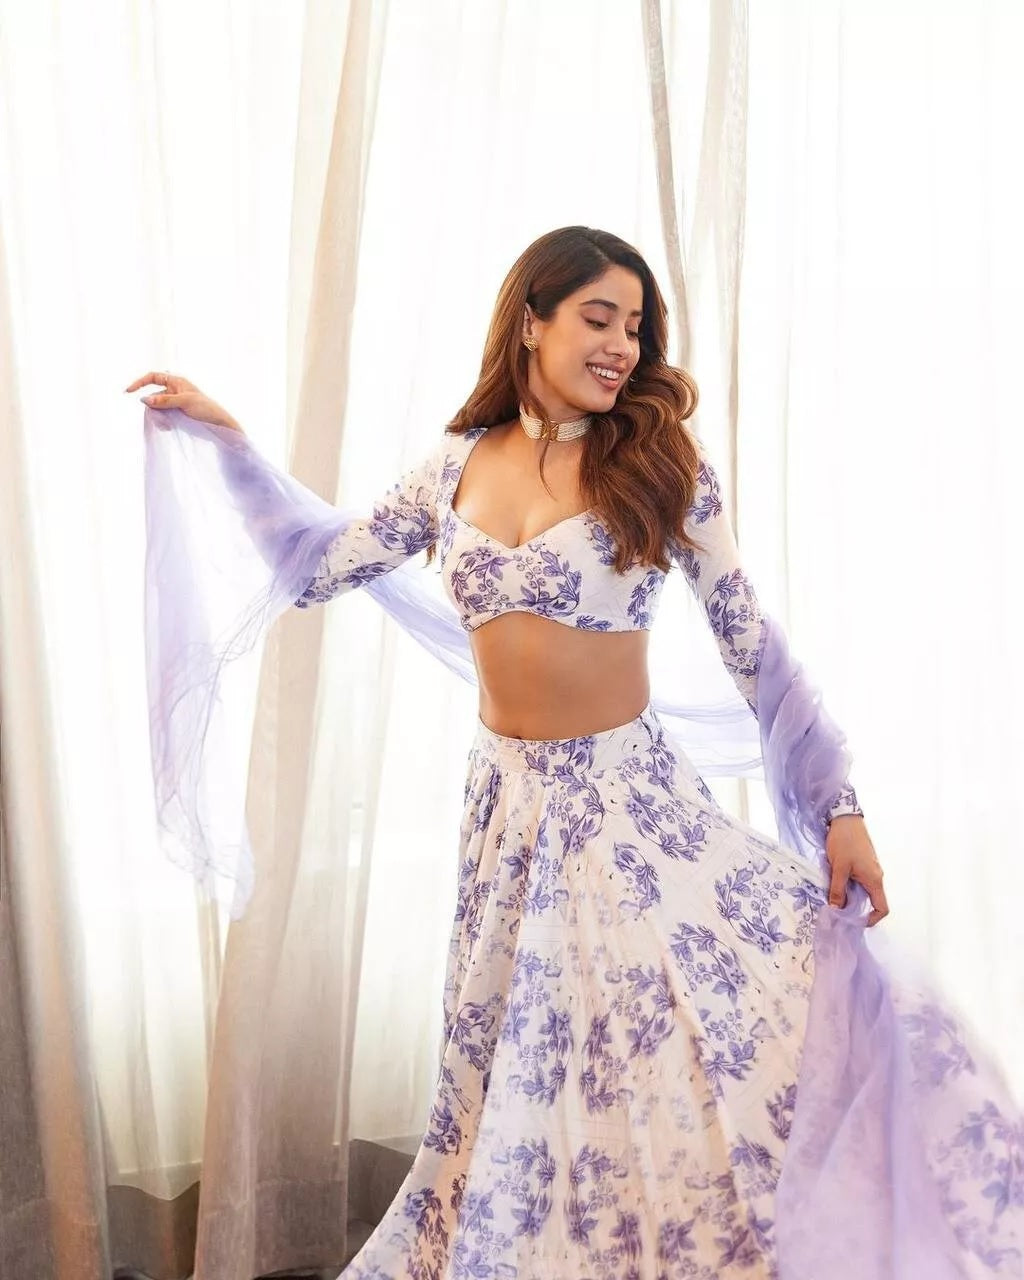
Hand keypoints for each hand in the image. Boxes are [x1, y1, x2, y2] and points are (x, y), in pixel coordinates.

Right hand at [124, 371, 243, 433]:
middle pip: (153, 395)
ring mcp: (174, 403)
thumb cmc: (206, 409)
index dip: (140, 382)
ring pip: (156, 408)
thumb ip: (165, 400)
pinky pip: (162, 416)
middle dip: (152, 406)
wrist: (219, 425)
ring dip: (157, 416)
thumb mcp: (185, 402)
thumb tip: (144, 399)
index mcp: (177, 381)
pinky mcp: (176, 414)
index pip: (153, 377)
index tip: (129, 392)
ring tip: (166, 425)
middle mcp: (174, 390)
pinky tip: (168, 428)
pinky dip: (162, 422)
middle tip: (158, 417)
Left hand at [825, 814, 888, 926]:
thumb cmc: (844, 842)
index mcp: (874, 880)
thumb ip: (837, 889)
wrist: (845, 818)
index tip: (855, 922)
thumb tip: (835, 909)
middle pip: (872, 900)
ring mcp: (871, 869)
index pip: (882, 908)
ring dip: (851, 896)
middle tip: (838, 912)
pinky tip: (835, 884)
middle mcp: (876, 876)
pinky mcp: (864, 863)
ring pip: (864, 890)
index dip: (872, 919)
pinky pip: (860, 881)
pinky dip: (850, 886)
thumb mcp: (838, 867)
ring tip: (834, 898)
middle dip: (857, 909)